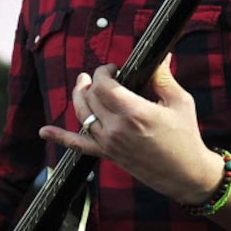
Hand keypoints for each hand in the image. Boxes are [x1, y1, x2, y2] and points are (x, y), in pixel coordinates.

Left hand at [39, 56, 221, 205]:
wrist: (186, 174)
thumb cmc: (186, 137)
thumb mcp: (179, 102)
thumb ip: (163, 77)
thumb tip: (159, 56)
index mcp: (134, 112)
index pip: (104, 84)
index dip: (104, 71)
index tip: (115, 68)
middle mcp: (117, 128)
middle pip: (90, 96)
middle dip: (92, 81)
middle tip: (102, 75)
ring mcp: (109, 143)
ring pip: (81, 114)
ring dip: (78, 96)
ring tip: (82, 85)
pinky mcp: (107, 155)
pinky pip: (78, 145)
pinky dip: (60, 137)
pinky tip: (44, 131)